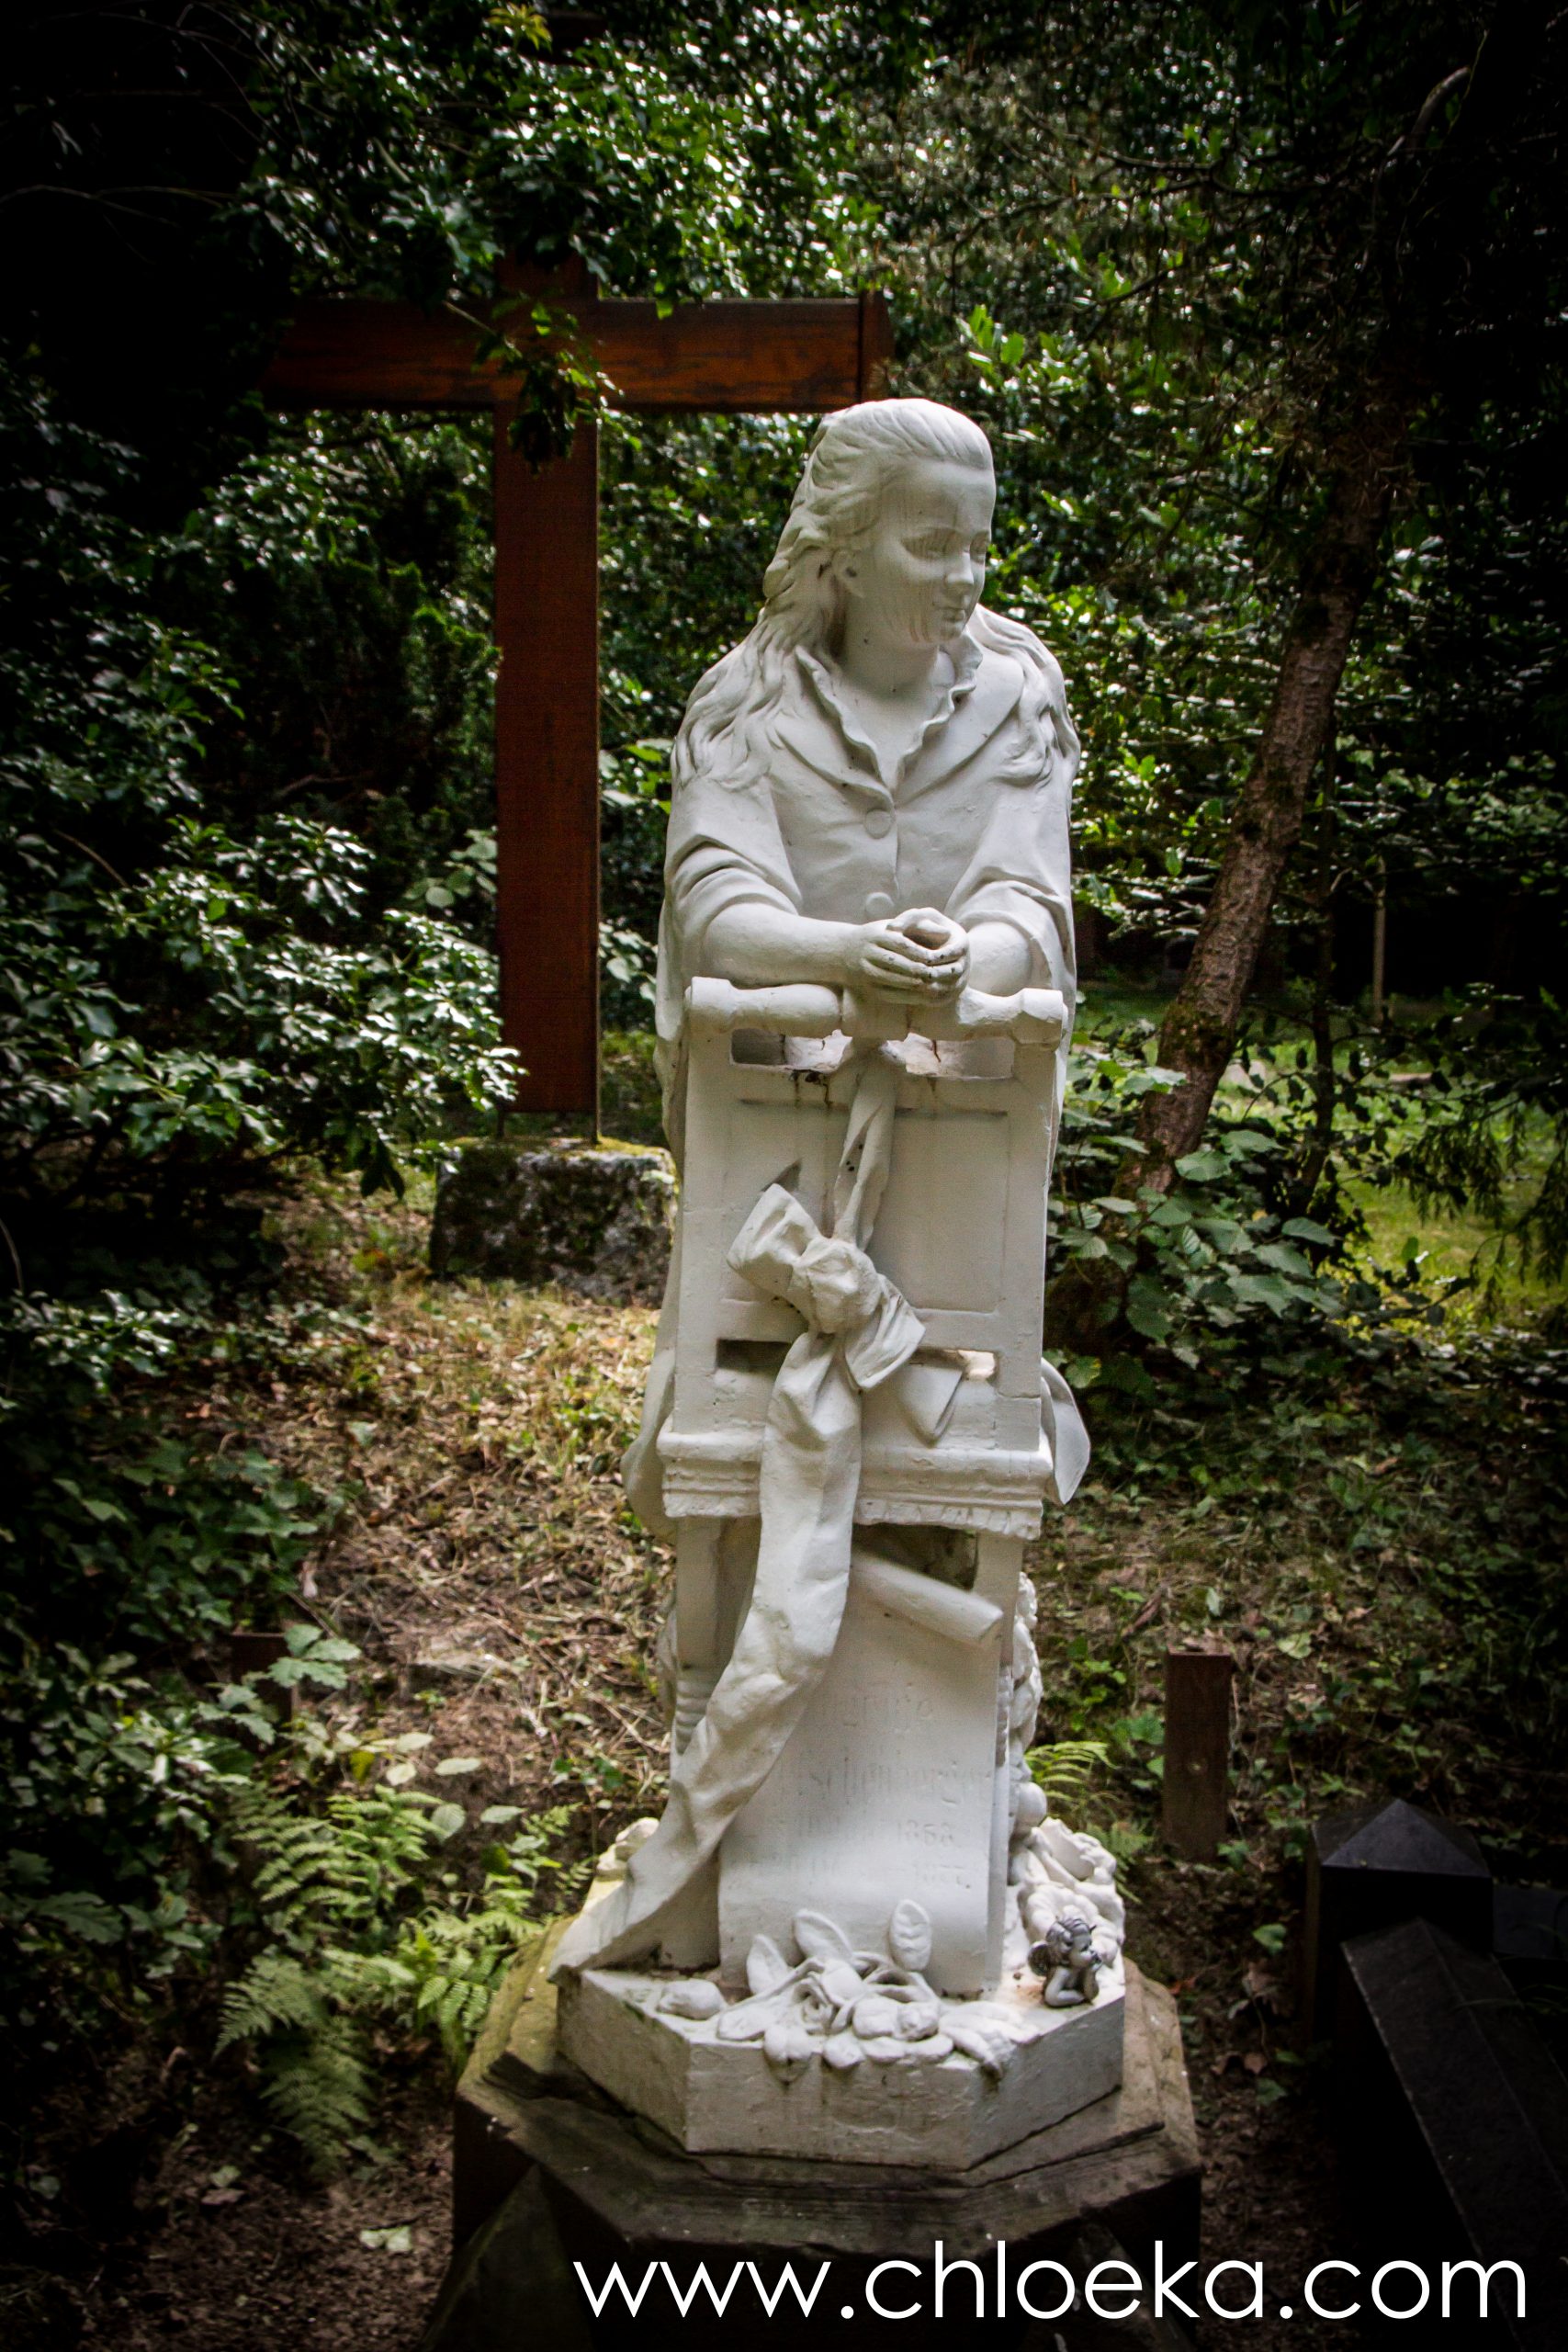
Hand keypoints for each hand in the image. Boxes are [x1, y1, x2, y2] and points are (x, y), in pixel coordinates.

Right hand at [847, 907, 969, 1002]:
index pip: (903, 945)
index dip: (920, 953)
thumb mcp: (891, 926)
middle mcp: (870, 953)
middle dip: (919, 971)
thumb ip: (917, 928)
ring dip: (914, 985)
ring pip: (894, 980)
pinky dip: (906, 996)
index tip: (937, 958)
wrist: (841, 952)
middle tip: (938, 975)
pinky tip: (921, 997)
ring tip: (933, 987)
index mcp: (878, 936)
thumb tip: (947, 932)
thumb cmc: (875, 936)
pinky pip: (889, 994)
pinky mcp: (867, 986)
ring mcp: (866, 971)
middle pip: (899, 964)